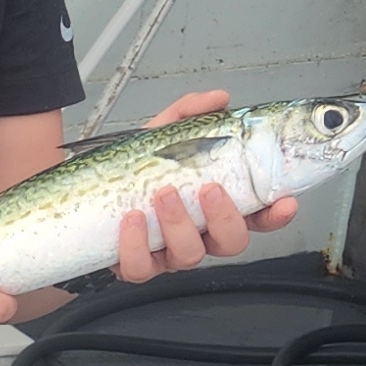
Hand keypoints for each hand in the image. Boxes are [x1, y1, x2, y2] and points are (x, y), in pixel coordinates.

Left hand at [115, 88, 297, 280]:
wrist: (81, 193)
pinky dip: (137, 245)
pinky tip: (131, 220)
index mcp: (213, 206)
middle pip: (232, 242)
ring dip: (180, 224)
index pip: (258, 217)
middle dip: (225, 217)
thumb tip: (217, 98)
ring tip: (162, 194)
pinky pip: (142, 267)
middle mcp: (197, 234)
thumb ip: (190, 114)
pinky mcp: (136, 265)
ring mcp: (168, 253)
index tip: (284, 202)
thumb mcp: (161, 135)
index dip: (276, 215)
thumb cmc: (130, 169)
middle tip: (208, 189)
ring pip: (190, 255)